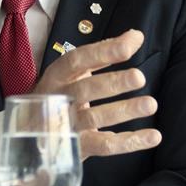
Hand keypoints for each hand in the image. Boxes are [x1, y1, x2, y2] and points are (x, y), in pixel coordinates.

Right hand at [34, 29, 161, 160]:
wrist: (32, 135)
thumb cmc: (62, 95)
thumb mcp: (74, 73)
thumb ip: (103, 55)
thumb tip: (136, 36)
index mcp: (57, 75)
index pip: (78, 60)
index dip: (103, 52)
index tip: (130, 44)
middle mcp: (57, 99)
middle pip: (85, 89)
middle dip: (113, 83)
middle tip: (139, 78)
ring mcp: (65, 126)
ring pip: (95, 118)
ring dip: (124, 111)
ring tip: (150, 104)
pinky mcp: (77, 148)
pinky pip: (104, 146)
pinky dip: (130, 142)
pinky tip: (153, 136)